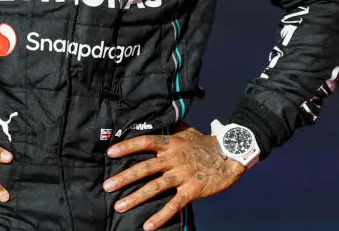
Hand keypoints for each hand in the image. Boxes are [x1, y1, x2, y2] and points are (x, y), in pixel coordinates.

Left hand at [103, 122, 246, 230]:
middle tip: (107, 186)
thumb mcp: (188, 132)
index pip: (146, 141)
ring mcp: (183, 175)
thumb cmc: (206, 144)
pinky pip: (174, 205)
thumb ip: (171, 128)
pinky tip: (147, 226)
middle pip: (145, 168)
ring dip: (136, 198)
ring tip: (119, 207)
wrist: (230, 156)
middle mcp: (174, 159)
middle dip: (124, 177)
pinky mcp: (192, 190)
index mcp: (172, 143)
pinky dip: (161, 216)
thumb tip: (157, 119)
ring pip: (155, 187)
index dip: (128, 146)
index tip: (110, 152)